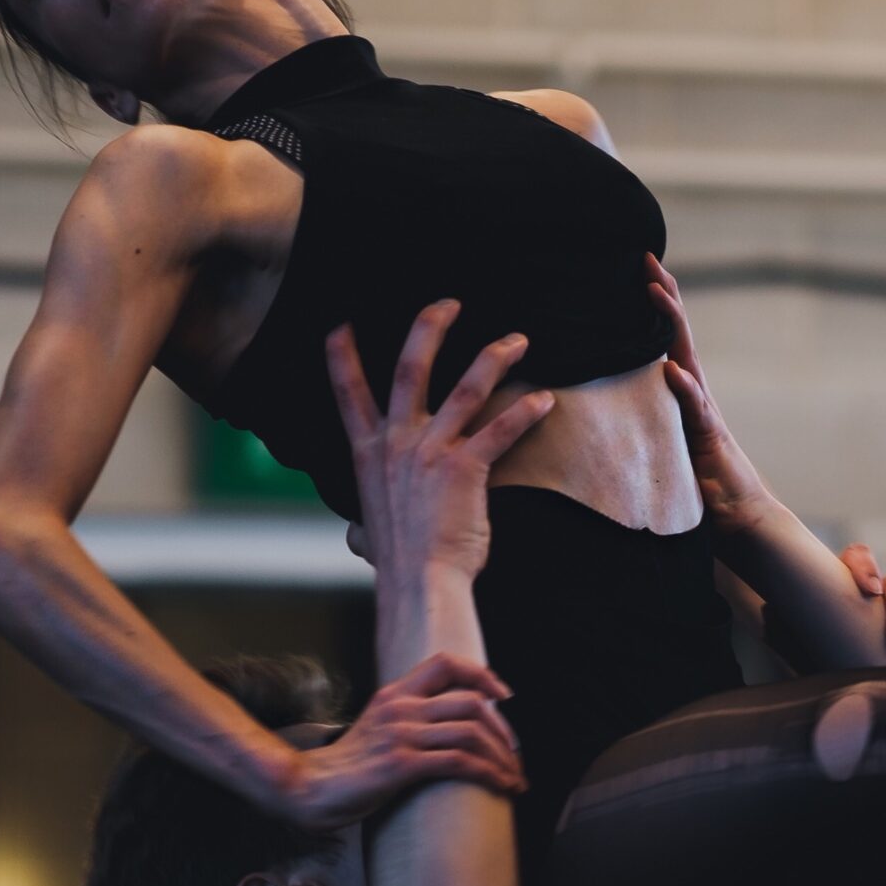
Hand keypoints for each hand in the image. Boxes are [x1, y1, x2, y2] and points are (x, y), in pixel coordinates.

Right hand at [274, 650, 527, 824]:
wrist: (311, 790)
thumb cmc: (347, 767)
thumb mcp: (377, 729)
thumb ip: (407, 719)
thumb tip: (448, 725)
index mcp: (394, 694)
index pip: (445, 663)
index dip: (482, 674)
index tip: (504, 696)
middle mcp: (400, 708)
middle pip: (471, 701)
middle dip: (504, 729)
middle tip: (516, 751)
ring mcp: (401, 735)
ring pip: (471, 732)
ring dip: (502, 756)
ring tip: (514, 776)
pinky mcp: (402, 765)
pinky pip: (459, 762)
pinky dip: (489, 774)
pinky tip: (500, 786)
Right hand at [326, 300, 556, 580]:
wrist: (419, 582)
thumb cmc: (398, 564)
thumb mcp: (369, 537)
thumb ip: (363, 526)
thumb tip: (356, 537)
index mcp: (368, 455)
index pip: (349, 396)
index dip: (342, 359)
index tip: (339, 326)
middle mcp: (396, 444)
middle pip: (409, 370)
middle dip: (428, 329)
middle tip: (448, 303)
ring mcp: (429, 451)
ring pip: (465, 389)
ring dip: (492, 358)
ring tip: (517, 340)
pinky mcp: (464, 468)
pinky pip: (501, 430)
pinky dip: (525, 412)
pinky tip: (546, 400)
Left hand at [648, 252, 777, 535]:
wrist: (740, 518)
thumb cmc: (700, 487)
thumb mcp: (662, 448)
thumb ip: (645, 426)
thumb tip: (608, 414)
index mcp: (681, 396)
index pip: (665, 342)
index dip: (654, 309)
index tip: (637, 273)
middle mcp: (696, 395)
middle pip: (679, 337)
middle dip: (664, 297)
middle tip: (647, 260)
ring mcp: (705, 413)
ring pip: (687, 360)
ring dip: (673, 326)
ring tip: (656, 294)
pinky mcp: (710, 440)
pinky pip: (697, 411)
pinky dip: (685, 389)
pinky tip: (672, 369)